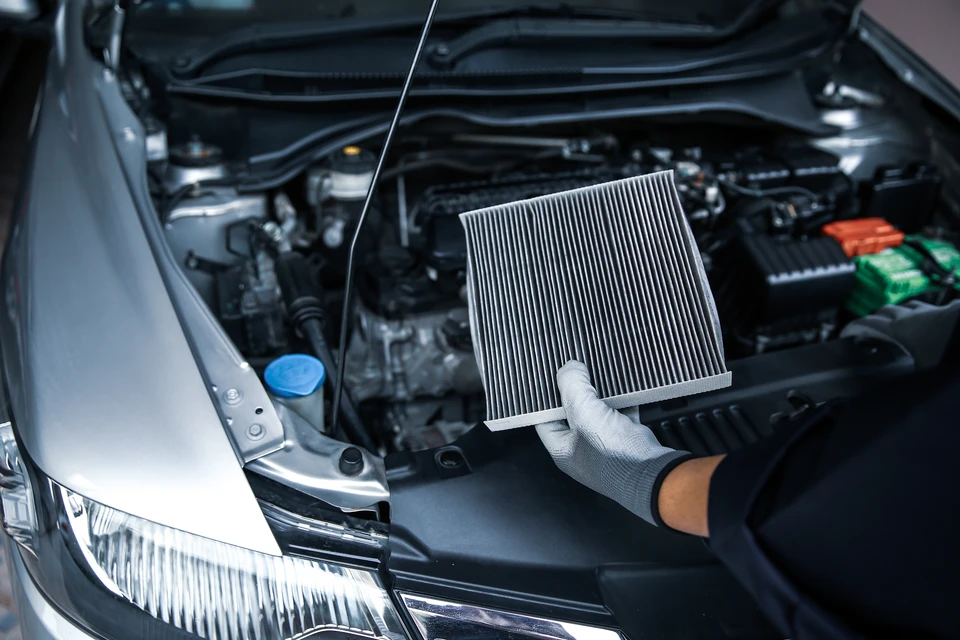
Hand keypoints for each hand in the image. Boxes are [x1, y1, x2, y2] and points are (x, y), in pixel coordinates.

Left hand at [536, 361, 689, 524]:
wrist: (653, 474)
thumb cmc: (612, 454)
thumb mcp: (584, 413)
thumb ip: (573, 387)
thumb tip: (569, 367)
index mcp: (562, 449)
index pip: (545, 420)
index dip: (546, 399)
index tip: (550, 378)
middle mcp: (581, 449)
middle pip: (572, 413)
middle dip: (576, 392)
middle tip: (577, 369)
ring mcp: (605, 445)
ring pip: (598, 412)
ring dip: (599, 394)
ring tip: (597, 371)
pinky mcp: (627, 439)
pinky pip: (621, 414)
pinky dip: (622, 400)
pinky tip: (623, 385)